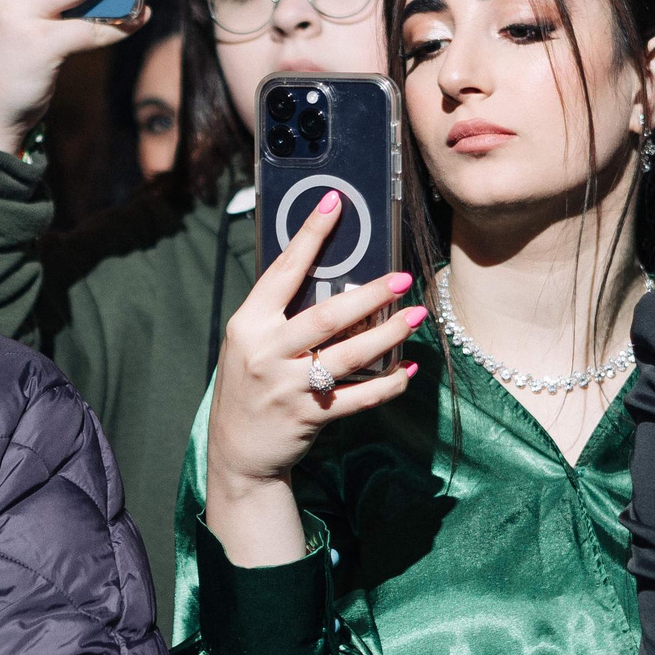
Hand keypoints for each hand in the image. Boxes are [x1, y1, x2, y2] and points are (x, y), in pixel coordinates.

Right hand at [202, 193, 419, 565]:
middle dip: (368, 295)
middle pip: (326, 316)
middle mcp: (266, 352)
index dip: (311, 235)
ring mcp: (288, 386)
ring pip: (348, 355)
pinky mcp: (309, 417)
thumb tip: (329, 274)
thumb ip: (281, 314)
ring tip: (416, 316)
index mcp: (249, 323)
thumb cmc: (250, 385)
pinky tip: (408, 369)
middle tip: (402, 277)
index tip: (335, 202)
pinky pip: (358, 397)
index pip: (284, 270)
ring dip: (387, 334)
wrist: (238, 452)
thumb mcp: (250, 342)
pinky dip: (387, 384)